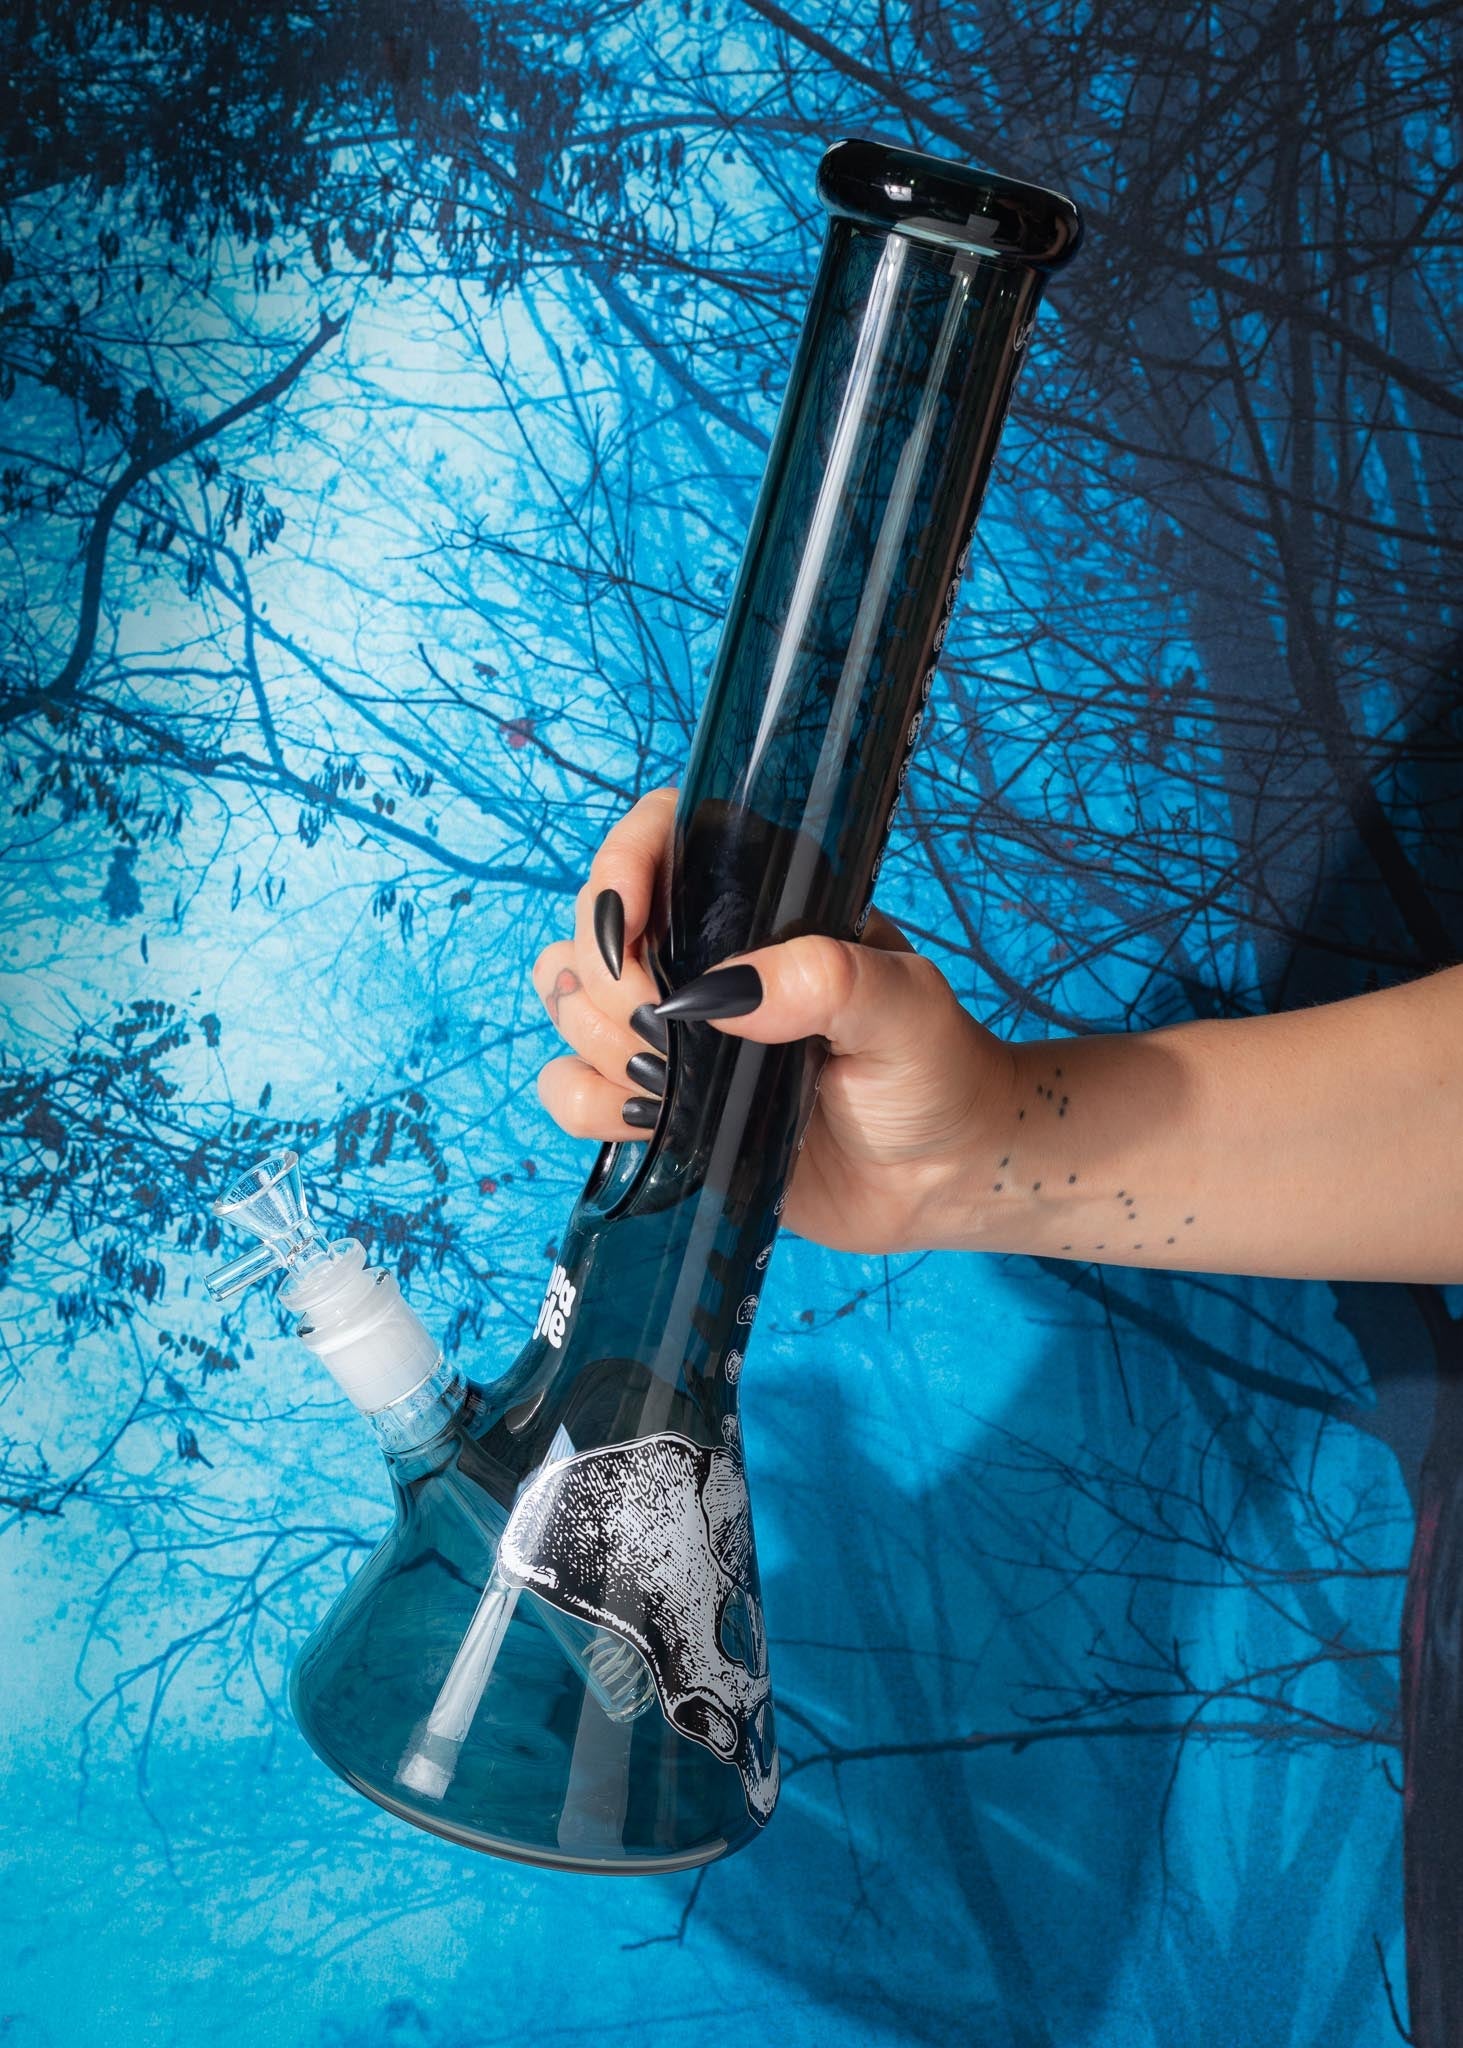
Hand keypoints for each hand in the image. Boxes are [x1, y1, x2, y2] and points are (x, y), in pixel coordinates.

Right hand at [532, 787, 1014, 1253]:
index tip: (629, 925)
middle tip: (674, 1032)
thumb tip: (712, 997)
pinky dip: (590, 1103)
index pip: (658, 835)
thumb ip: (825, 979)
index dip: (620, 867)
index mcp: (761, 902)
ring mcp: (675, 1030)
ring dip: (603, 1042)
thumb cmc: (936, 1071)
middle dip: (612, 980)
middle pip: (595, 928)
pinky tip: (656, 1121)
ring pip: (569, 1004)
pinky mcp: (658, 1103)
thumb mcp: (905, 1006)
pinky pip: (569, 1086)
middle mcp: (704, 955)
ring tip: (677, 1081)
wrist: (940, 1174)